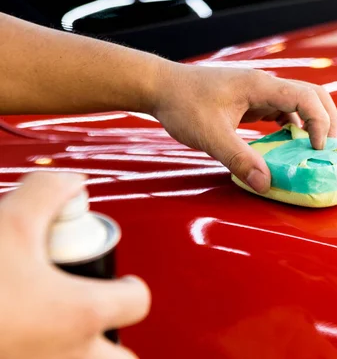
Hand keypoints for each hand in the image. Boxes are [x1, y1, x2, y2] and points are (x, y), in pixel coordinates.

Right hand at [0, 172, 150, 358]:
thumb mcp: (8, 222)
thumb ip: (47, 192)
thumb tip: (70, 183)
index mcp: (81, 314)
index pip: (136, 303)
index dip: (131, 288)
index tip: (120, 283)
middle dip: (115, 342)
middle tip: (94, 322)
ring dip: (82, 355)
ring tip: (57, 333)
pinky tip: (24, 341)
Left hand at [148, 63, 336, 193]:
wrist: (161, 87)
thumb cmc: (183, 104)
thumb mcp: (211, 136)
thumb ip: (240, 160)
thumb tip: (266, 183)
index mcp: (260, 86)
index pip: (306, 97)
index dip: (320, 122)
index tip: (318, 149)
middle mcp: (264, 85)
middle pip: (312, 95)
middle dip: (328, 119)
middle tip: (331, 148)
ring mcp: (258, 92)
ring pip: (299, 102)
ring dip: (312, 123)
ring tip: (315, 149)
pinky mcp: (251, 100)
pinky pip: (282, 110)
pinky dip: (293, 126)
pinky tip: (288, 144)